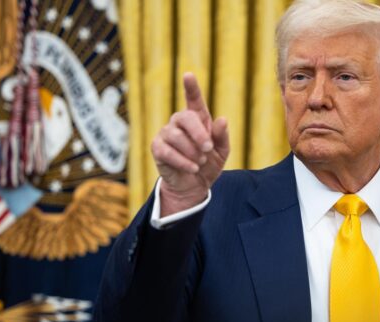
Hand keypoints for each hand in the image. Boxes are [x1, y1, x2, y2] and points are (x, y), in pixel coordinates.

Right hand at [152, 73, 229, 216]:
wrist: (194, 186)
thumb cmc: (208, 165)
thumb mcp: (222, 152)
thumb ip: (222, 137)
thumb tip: (222, 119)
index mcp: (198, 119)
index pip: (193, 99)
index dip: (191, 87)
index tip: (188, 75)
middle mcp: (179, 122)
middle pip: (185, 117)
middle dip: (198, 133)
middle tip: (208, 148)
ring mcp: (166, 134)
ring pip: (176, 136)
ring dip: (192, 151)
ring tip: (200, 162)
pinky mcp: (157, 148)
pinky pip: (167, 151)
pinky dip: (182, 161)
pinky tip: (192, 168)